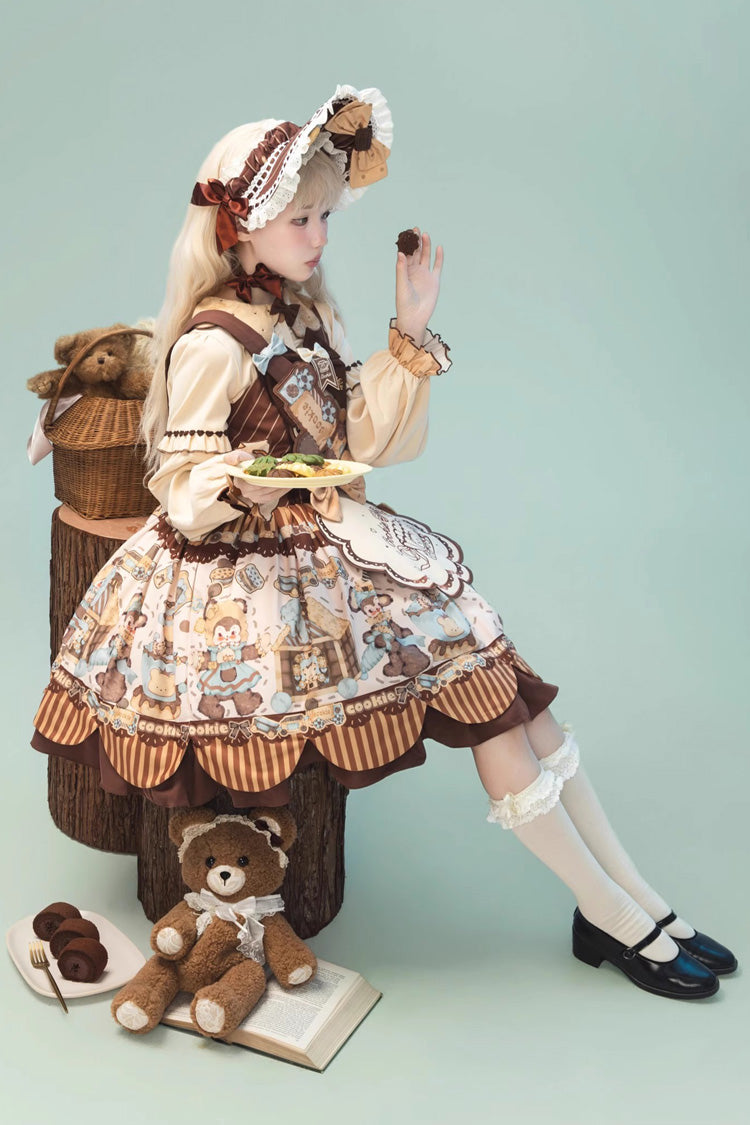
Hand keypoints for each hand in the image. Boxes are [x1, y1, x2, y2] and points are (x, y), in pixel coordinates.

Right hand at [223, 450, 292, 514]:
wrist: (244, 471)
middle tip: (290, 475)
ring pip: (271, 493)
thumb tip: (230, 460)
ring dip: (282, 486)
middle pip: (266, 488)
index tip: (279, 471)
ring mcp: (254, 498)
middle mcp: (247, 492)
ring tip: (292, 479)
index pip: (256, 482)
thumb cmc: (243, 463)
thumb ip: (235, 457)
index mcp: (241, 482)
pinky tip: (289, 485)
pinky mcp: (261, 500)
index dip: (268, 477)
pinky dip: (282, 491)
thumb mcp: (238, 456)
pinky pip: (273, 497)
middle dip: (278, 481)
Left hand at [395, 228, 443, 346]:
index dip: (407, 244)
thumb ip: (401, 269)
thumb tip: (400, 253)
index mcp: (405, 272)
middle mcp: (415, 272)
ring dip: (426, 246)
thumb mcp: (401, 284)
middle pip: (416, 253)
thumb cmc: (404, 303)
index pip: (406, 255)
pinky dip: (438, 257)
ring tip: (425, 235)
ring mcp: (425, 275)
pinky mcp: (434, 280)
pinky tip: (439, 248)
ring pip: (426, 257)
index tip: (407, 233)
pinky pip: (437, 266)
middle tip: (416, 229)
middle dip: (416, 242)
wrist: (415, 317)